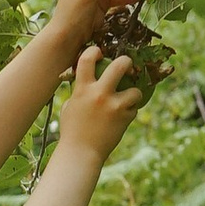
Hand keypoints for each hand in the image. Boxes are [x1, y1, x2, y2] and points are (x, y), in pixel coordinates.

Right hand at [58, 45, 142, 164]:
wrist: (80, 153)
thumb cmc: (71, 131)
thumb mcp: (70, 108)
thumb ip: (79, 93)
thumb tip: (85, 82)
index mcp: (82, 89)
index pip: (87, 59)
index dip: (94, 51)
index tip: (99, 53)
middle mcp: (99, 94)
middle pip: (119, 65)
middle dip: (126, 62)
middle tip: (127, 65)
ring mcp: (114, 106)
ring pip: (135, 90)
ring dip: (134, 93)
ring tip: (129, 98)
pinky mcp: (124, 118)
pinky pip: (133, 109)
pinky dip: (129, 112)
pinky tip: (122, 118)